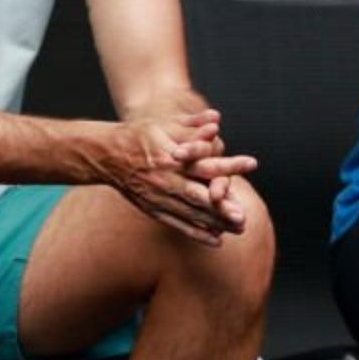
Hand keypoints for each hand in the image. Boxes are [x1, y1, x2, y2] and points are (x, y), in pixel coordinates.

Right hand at [105, 106, 259, 242]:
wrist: (106, 155)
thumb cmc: (138, 136)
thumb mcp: (164, 124)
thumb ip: (192, 123)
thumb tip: (216, 118)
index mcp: (171, 158)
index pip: (205, 162)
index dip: (229, 165)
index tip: (252, 163)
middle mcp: (165, 181)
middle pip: (199, 197)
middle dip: (222, 208)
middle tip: (243, 218)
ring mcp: (158, 198)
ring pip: (191, 215)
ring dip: (216, 224)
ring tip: (239, 229)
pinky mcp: (153, 209)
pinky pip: (178, 224)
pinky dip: (197, 233)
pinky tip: (216, 240)